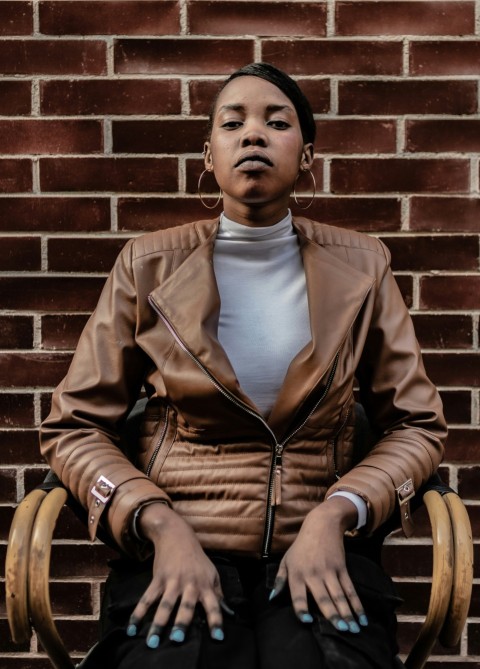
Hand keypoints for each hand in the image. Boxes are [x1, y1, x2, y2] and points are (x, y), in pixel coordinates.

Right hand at [126, 503, 225, 646]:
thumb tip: (225, 611)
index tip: (217, 637)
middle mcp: (190, 584)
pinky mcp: (158, 579)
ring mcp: (172, 581)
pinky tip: (132, 627)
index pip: (213, 604)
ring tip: (153, 641)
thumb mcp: (211, 572)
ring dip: (159, 622)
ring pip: (165, 604)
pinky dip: (138, 612)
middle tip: (178, 638)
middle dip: (182, 622)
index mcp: (205, 584)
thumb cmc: (196, 559)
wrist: (177, 536)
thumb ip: (217, 592)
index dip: (216, 620)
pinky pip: (147, 598)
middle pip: (186, 605)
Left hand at [270, 497, 367, 632]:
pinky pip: (350, 589)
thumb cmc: (300, 546)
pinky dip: (357, 604)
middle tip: (341, 630)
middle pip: (323, 598)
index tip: (307, 622)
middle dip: (332, 615)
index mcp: (297, 573)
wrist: (321, 525)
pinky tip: (362, 617)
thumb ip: (280, 580)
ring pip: (338, 595)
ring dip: (347, 613)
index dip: (302, 608)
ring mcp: (329, 571)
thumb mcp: (286, 560)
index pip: (298, 595)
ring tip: (353, 629)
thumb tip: (272, 599)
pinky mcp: (341, 568)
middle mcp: (313, 574)